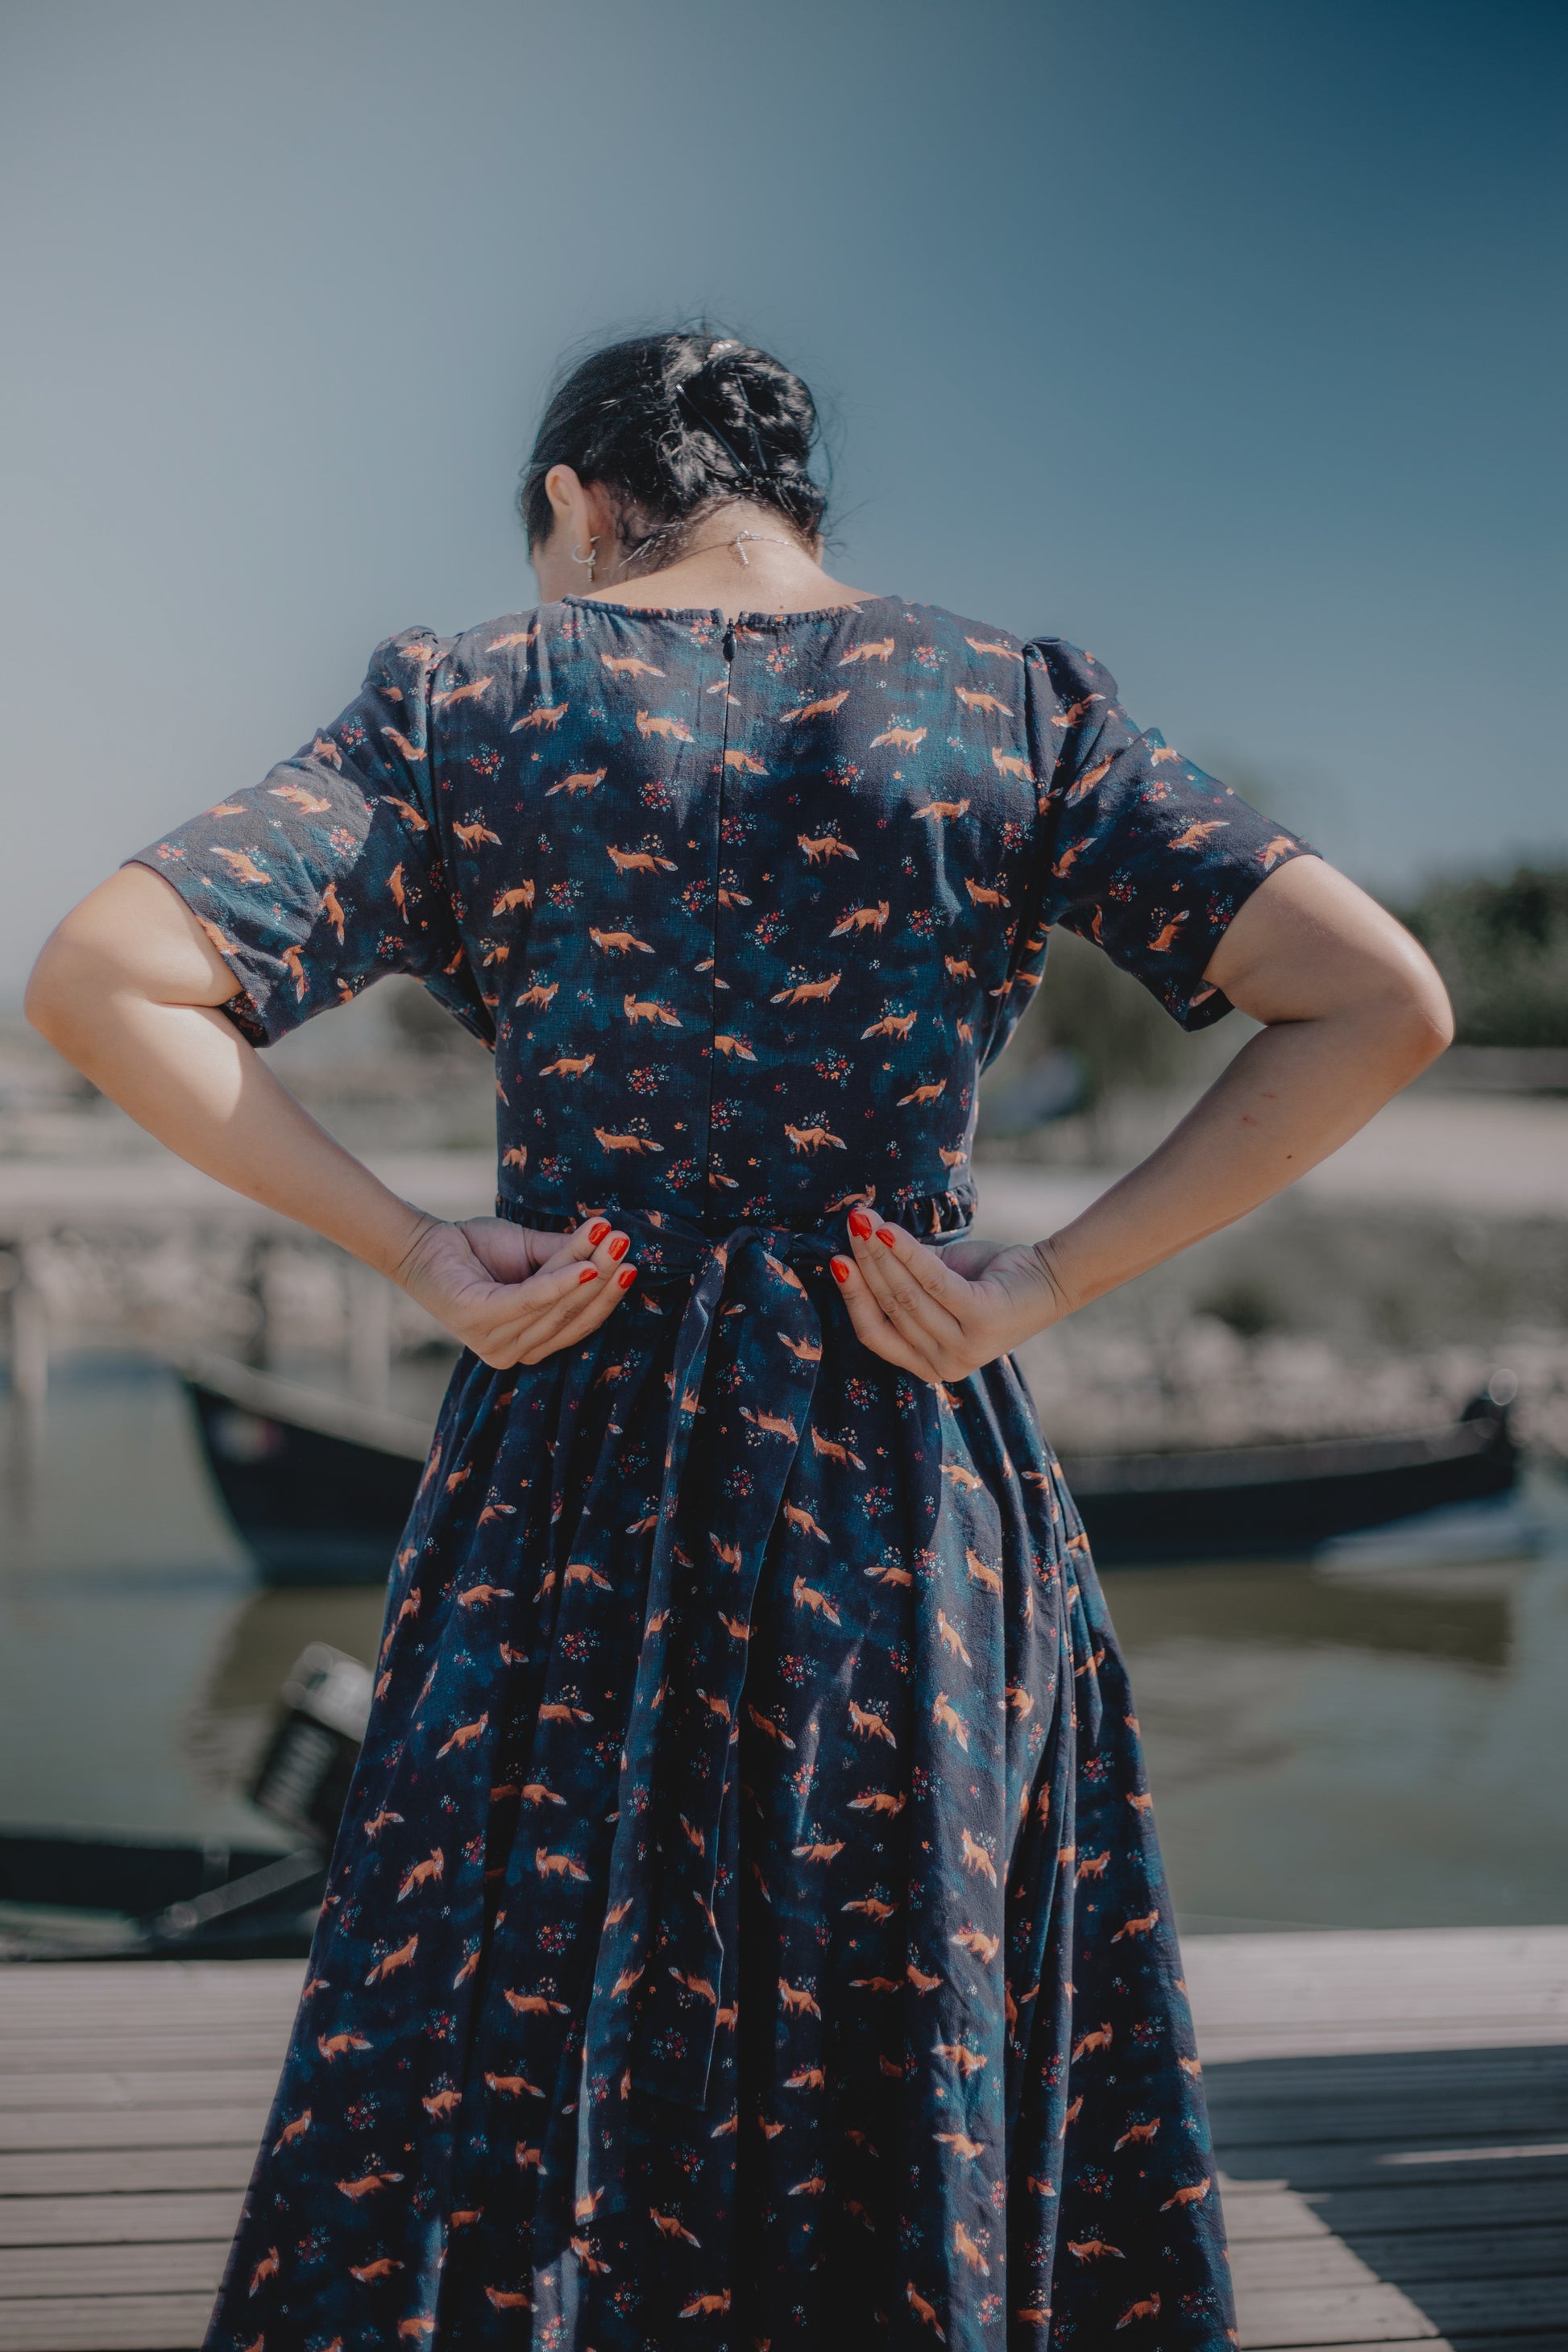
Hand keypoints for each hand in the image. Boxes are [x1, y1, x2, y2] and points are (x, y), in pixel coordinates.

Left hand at [391, 1210, 636, 1367]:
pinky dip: (559, 1283)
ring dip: (588, 1271)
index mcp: (528, 1344)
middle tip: (625, 1244)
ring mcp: (493, 1343)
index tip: (633, 1263)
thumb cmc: (477, 1250)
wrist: (423, 1243)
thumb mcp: (532, 1253)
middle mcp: (511, 1353)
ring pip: (555, 1306)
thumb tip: (611, 1244)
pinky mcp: (478, 1321)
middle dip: (604, 1280)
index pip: (578, 1325)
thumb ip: (567, 1257)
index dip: (607, 1295)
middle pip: (571, 1316)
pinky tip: (583, 1267)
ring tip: (611, 1238)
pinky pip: (528, 1302)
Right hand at [830, 1207, 1066, 1381]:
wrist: (1049, 1279)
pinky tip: (890, 1231)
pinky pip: (934, 1283)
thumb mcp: (940, 1285)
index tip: (836, 1261)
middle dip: (866, 1261)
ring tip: (864, 1220)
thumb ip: (904, 1277)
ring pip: (907, 1296)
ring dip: (881, 1253)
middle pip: (890, 1309)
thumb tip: (861, 1241)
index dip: (852, 1298)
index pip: (875, 1334)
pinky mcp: (982, 1321)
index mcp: (928, 1364)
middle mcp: (944, 1365)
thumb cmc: (990, 1281)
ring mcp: (964, 1348)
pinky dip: (909, 1254)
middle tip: (851, 1223)